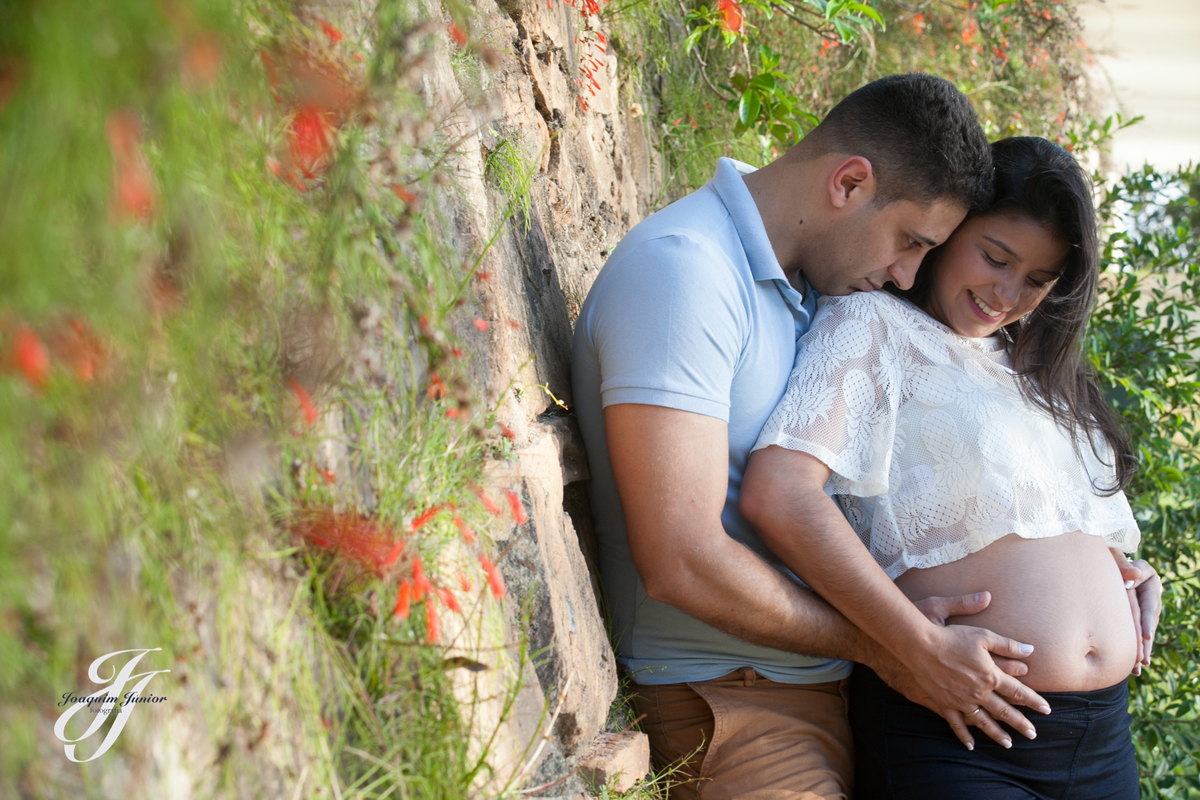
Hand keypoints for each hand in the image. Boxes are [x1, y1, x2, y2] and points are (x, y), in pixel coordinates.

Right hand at [908, 593, 1048, 750]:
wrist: (921, 645)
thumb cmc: (952, 637)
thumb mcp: (983, 636)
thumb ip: (1007, 645)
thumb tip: (1030, 650)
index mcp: (990, 676)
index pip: (1018, 692)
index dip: (1034, 701)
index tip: (1046, 710)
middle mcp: (979, 692)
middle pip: (1005, 711)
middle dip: (1021, 723)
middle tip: (1033, 734)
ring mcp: (961, 701)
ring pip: (984, 722)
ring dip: (997, 734)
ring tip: (1009, 744)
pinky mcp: (945, 703)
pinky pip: (957, 723)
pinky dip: (964, 735)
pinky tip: (971, 745)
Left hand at [1112, 550, 1161, 672]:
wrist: (1112, 560)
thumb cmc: (1113, 555)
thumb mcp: (1119, 556)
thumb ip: (1126, 566)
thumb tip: (1133, 576)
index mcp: (1151, 583)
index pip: (1150, 605)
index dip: (1148, 621)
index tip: (1147, 637)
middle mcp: (1152, 598)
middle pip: (1150, 623)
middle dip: (1146, 643)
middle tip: (1142, 660)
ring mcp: (1146, 608)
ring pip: (1145, 632)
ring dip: (1142, 650)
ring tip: (1138, 668)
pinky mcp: (1137, 616)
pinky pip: (1139, 634)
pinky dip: (1137, 649)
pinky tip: (1133, 667)